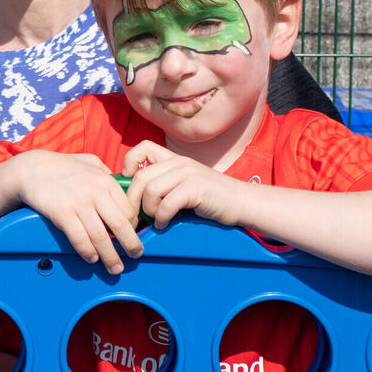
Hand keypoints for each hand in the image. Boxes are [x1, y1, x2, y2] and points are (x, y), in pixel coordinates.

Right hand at [2, 151, 142, 273]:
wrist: (31, 169)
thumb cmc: (60, 166)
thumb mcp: (89, 162)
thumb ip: (106, 172)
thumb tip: (122, 185)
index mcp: (105, 181)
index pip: (128, 210)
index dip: (133, 227)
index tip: (133, 237)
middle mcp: (95, 193)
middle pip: (120, 225)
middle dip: (131, 245)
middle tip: (135, 256)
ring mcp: (78, 204)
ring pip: (101, 237)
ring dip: (110, 256)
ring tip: (115, 268)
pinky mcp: (62, 214)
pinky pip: (79, 238)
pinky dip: (88, 252)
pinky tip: (92, 258)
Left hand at [123, 140, 247, 228]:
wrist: (243, 203)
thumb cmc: (209, 199)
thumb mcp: (183, 185)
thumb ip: (162, 185)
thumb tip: (131, 199)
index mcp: (174, 159)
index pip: (142, 147)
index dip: (128, 162)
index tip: (128, 182)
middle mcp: (179, 162)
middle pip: (140, 176)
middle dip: (132, 200)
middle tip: (136, 217)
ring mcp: (188, 174)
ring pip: (151, 190)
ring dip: (149, 210)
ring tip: (156, 220)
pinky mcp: (196, 188)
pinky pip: (167, 204)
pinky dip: (162, 218)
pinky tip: (165, 224)